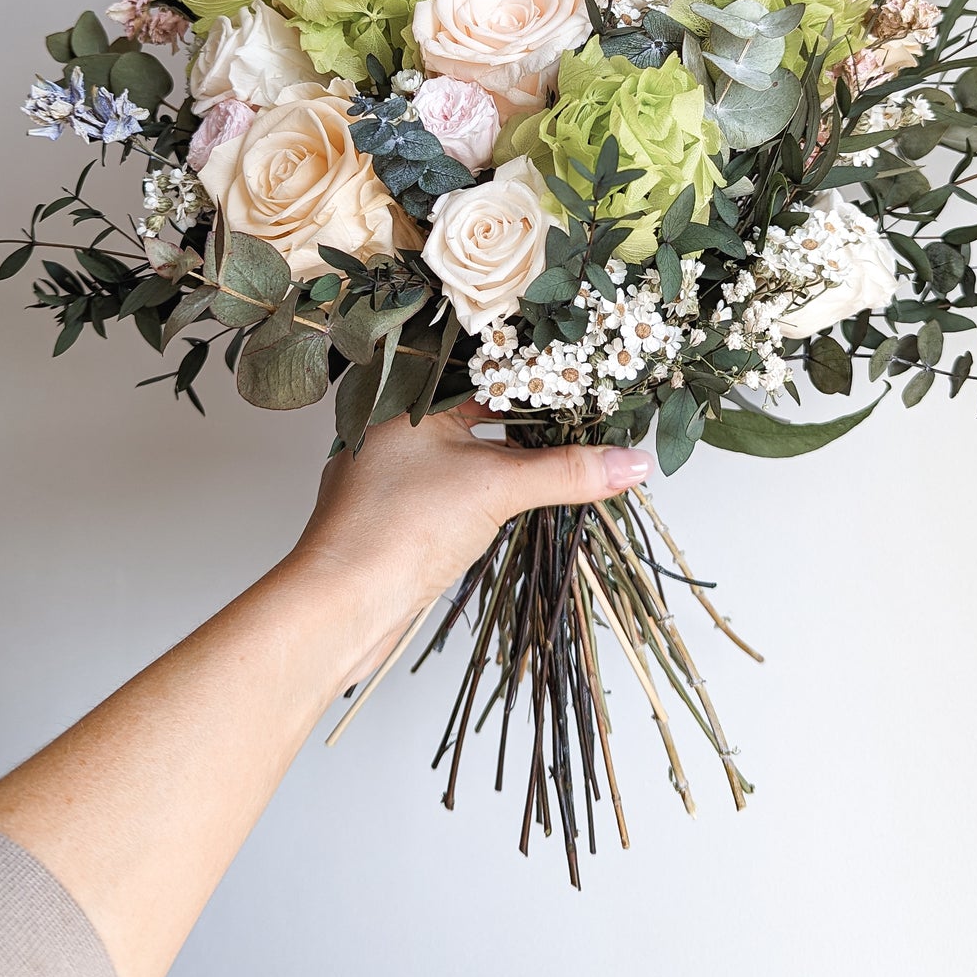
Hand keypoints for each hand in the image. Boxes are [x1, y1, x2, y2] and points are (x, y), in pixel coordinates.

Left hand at [286, 403, 653, 689]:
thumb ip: (567, 471)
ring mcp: (398, 474)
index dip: (535, 375)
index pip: (483, 371)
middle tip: (590, 413)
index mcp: (409, 400)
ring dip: (516, 456)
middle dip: (532, 417)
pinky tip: (528, 492)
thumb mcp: (496, 487)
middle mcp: (397, 429)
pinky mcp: (404, 514)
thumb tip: (633, 462)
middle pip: (479, 411)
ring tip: (572, 450)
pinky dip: (495, 487)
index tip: (585, 377)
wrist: (343, 605)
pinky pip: (460, 486)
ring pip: (469, 451)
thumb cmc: (400, 527)